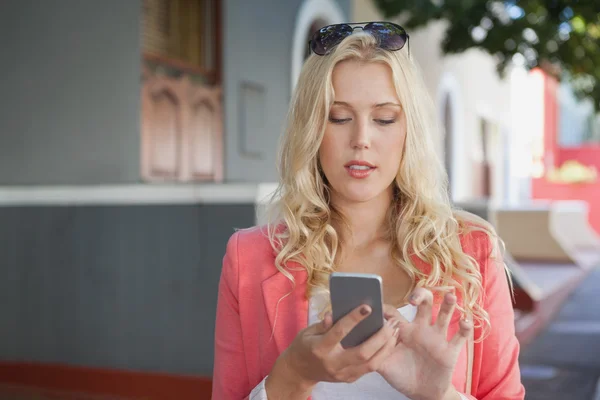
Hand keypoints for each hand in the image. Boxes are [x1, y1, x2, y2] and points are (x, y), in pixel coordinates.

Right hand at [265, 303, 399, 398]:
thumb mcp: (307, 332)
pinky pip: (369, 368)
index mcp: (320, 348)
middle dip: (380, 337)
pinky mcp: (349, 378)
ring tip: (395, 332)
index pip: (339, 332)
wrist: (300, 371)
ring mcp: (342, 374)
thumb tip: (333, 314)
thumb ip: (323, 324)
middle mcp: (333, 363)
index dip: (354, 319)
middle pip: (362, 352)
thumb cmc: (304, 346)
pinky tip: (389, 343)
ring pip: (370, 363)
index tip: (367, 307)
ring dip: (386, 347)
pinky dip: (382, 355)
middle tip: (391, 322)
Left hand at [377, 288, 471, 399]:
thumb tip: (355, 338)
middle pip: (423, 303)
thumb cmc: (401, 374)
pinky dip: (465, 327)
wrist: (422, 393)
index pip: (394, 312)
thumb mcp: (383, 364)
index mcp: (403, 330)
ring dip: (448, 304)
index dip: (387, 308)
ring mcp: (437, 337)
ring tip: (449, 296)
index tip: (379, 308)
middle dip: (421, 295)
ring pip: (444, 314)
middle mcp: (421, 328)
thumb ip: (372, 350)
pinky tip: (465, 321)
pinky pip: (460, 336)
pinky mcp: (450, 350)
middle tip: (414, 299)